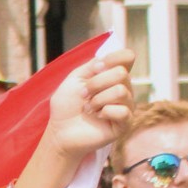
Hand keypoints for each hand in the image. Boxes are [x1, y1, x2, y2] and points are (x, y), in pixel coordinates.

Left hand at [43, 48, 135, 162]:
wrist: (60, 131)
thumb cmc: (66, 106)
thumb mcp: (75, 79)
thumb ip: (92, 65)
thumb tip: (107, 60)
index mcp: (112, 76)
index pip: (128, 56)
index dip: (112, 58)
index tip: (95, 68)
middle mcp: (123, 88)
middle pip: (121, 73)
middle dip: (95, 83)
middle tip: (83, 95)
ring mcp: (125, 106)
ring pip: (120, 91)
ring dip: (97, 100)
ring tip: (88, 109)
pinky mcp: (125, 123)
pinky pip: (123, 111)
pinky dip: (105, 112)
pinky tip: (98, 117)